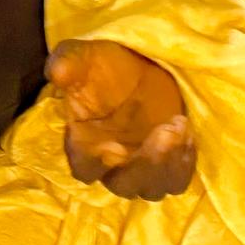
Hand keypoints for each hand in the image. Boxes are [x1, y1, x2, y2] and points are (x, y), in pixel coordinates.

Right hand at [54, 41, 193, 200]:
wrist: (139, 64)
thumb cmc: (105, 66)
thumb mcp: (85, 57)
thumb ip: (69, 62)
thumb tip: (57, 70)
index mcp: (85, 144)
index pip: (84, 170)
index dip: (96, 164)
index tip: (111, 144)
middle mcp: (113, 164)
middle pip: (125, 186)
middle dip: (146, 164)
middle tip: (164, 130)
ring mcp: (142, 166)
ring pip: (154, 188)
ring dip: (168, 164)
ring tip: (178, 125)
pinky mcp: (169, 161)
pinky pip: (177, 179)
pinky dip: (184, 162)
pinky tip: (186, 130)